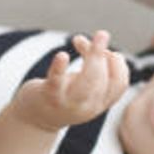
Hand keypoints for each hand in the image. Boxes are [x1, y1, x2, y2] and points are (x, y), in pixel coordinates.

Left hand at [13, 31, 129, 131]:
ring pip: (87, 80)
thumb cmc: (62, 94)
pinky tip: (62, 55)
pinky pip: (56, 81)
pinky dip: (59, 67)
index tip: (105, 50)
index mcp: (100, 103)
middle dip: (102, 54)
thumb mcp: (82, 82)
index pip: (119, 83)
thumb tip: (101, 37)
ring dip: (91, 55)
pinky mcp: (49, 96)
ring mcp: (69, 103)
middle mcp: (88, 106)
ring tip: (83, 38)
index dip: (117, 62)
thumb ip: (94, 63)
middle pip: (104, 79)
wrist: (34, 119)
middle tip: (101, 34)